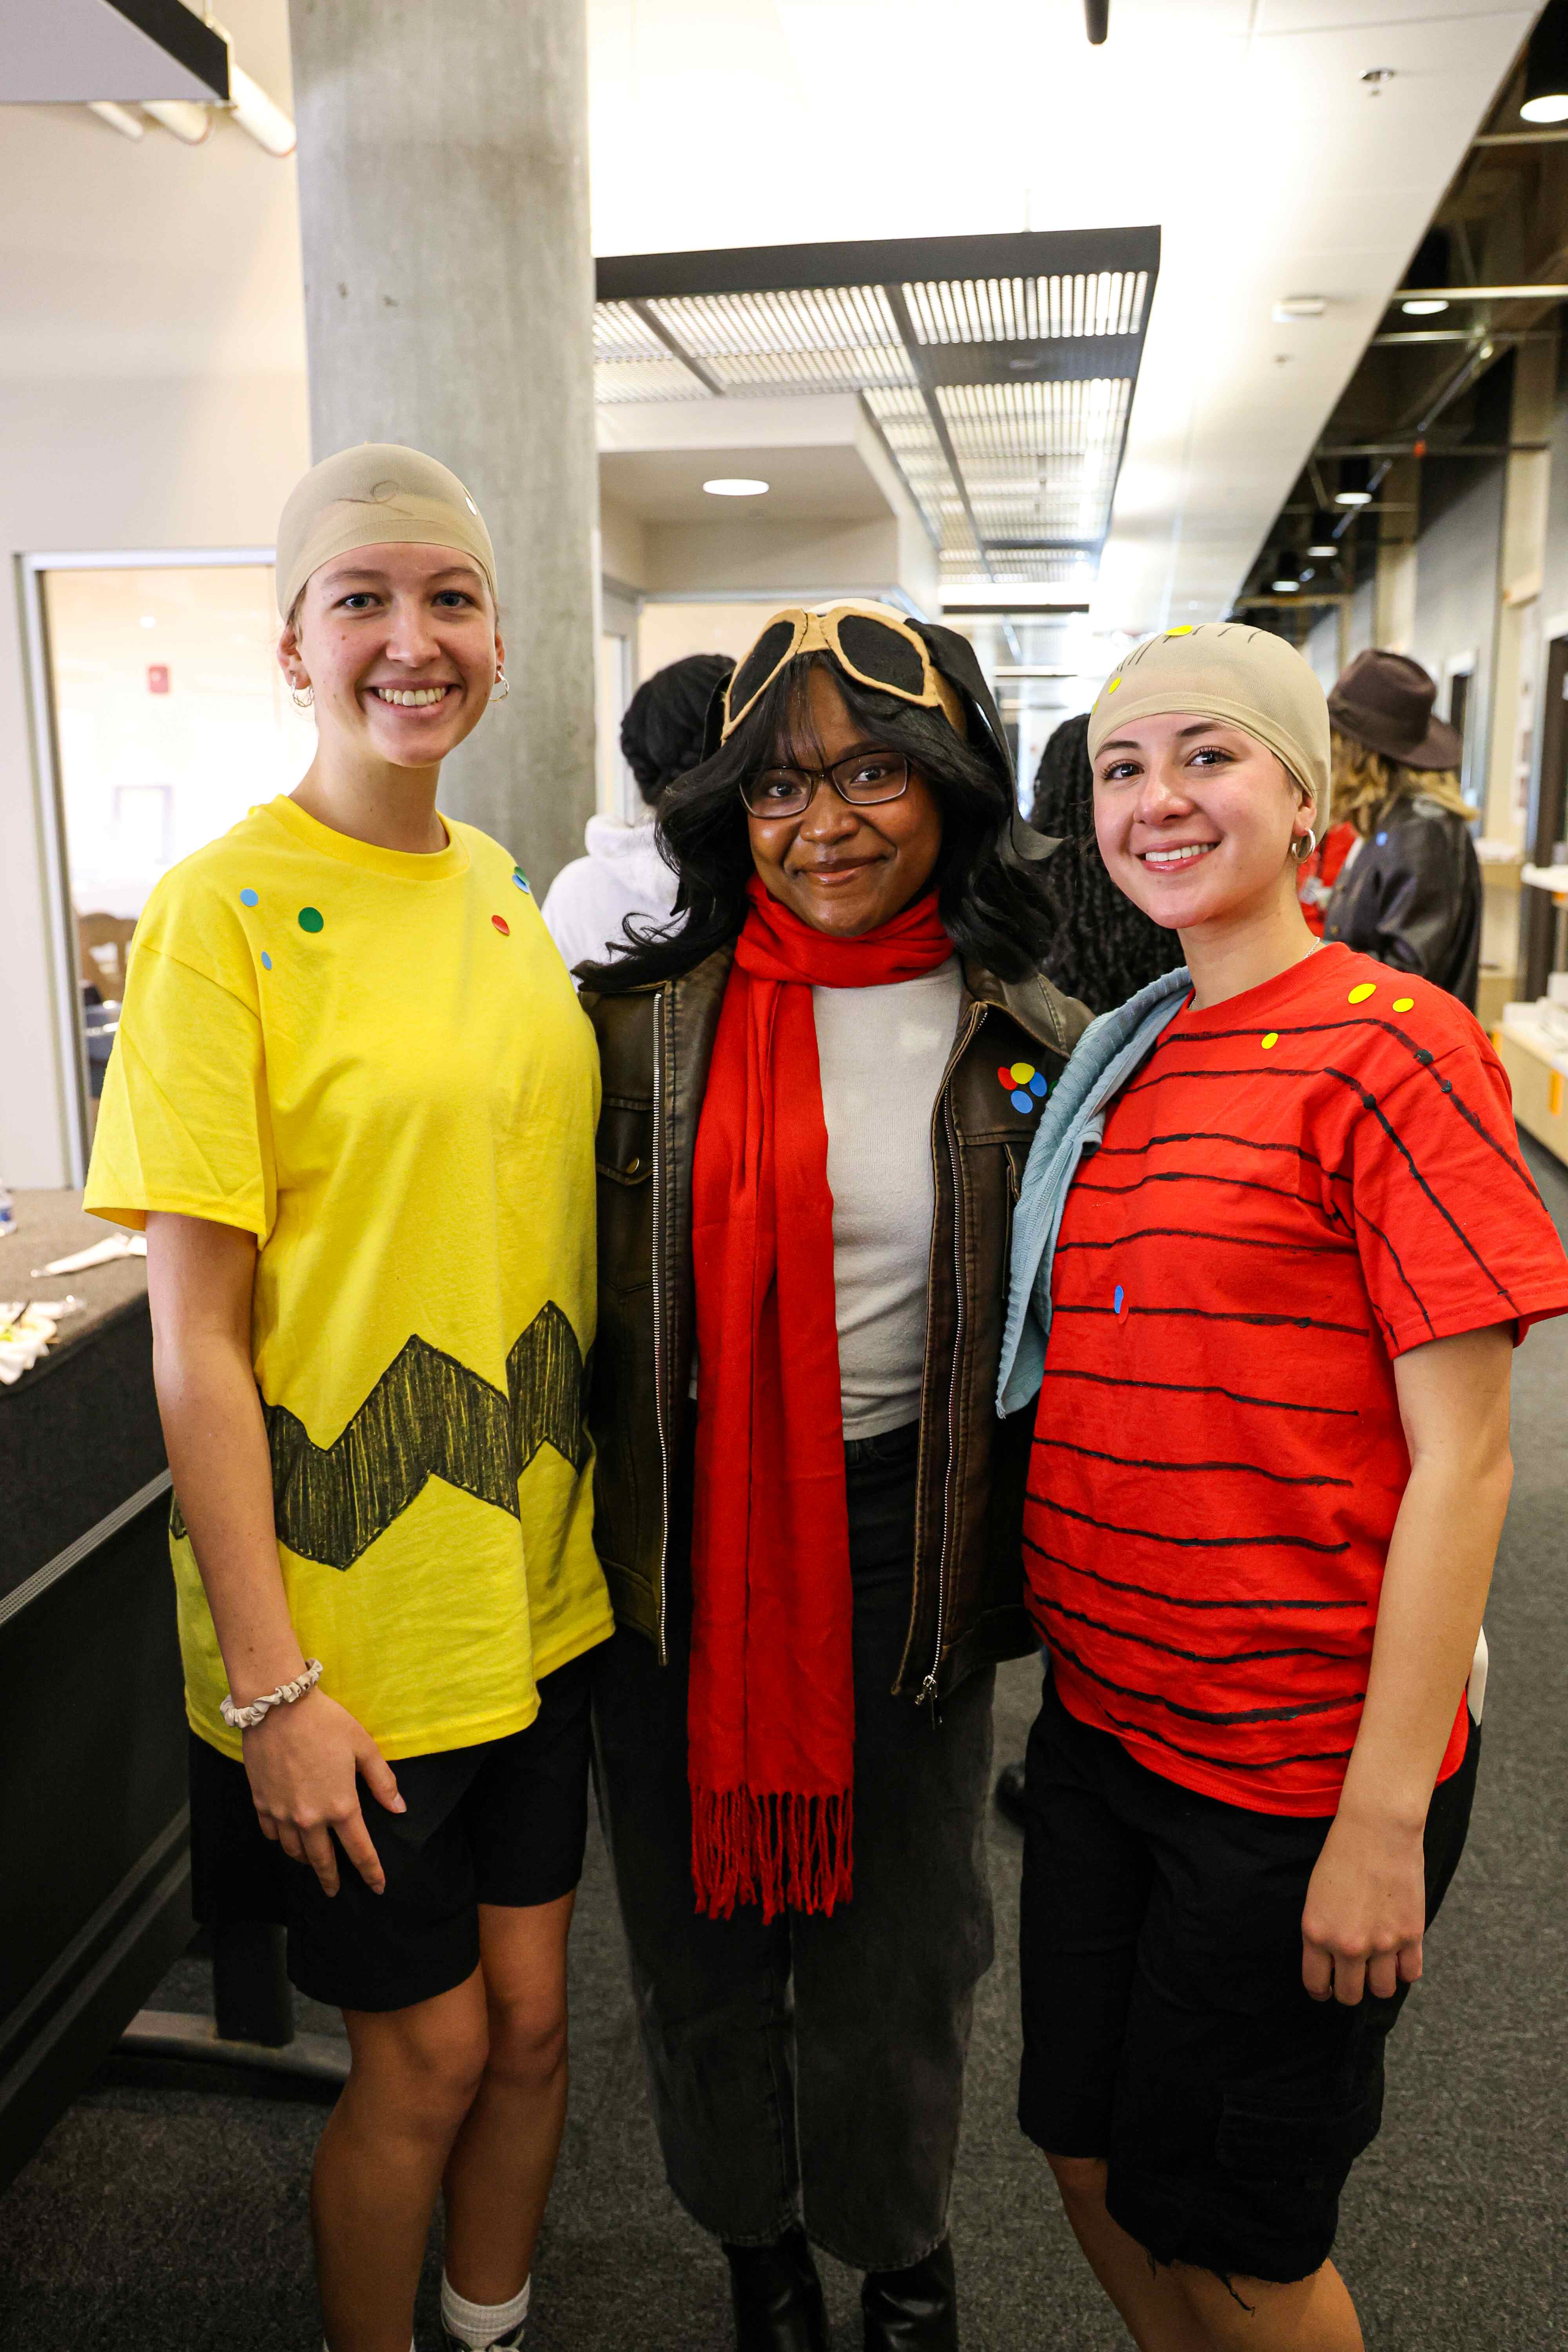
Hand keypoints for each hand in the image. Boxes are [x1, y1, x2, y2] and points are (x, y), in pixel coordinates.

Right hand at [242, 1688, 402, 1896]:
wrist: (277, 1706)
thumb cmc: (325, 1723)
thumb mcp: (363, 1747)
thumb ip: (382, 1781)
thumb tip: (399, 1809)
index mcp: (340, 1805)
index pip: (359, 1850)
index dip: (370, 1871)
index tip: (378, 1887)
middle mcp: (310, 1818)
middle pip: (322, 1861)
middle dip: (331, 1879)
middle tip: (335, 1892)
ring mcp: (282, 1813)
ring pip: (294, 1851)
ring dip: (306, 1860)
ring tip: (313, 1862)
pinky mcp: (261, 1803)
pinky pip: (272, 1834)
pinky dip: (281, 1840)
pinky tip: (287, 1837)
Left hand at [1301, 1807, 1425, 2004]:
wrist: (1376, 1829)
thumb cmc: (1341, 1855)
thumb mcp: (1316, 1897)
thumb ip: (1323, 1932)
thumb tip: (1331, 1962)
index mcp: (1317, 1933)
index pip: (1316, 1984)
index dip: (1322, 1990)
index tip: (1326, 1989)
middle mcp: (1348, 1945)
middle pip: (1350, 1995)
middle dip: (1350, 1990)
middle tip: (1353, 1978)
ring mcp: (1382, 1943)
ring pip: (1383, 1990)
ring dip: (1379, 1982)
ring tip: (1378, 1965)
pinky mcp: (1411, 1935)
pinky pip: (1410, 1974)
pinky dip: (1405, 1970)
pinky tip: (1399, 1956)